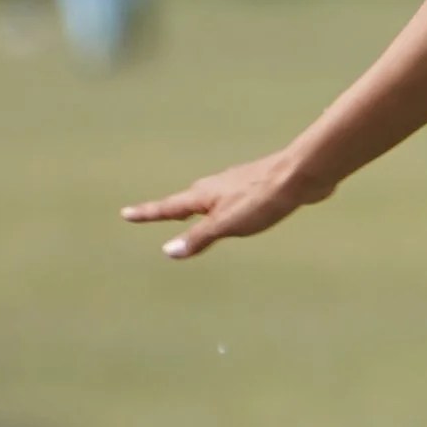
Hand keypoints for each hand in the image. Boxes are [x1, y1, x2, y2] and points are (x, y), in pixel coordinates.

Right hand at [121, 148, 327, 258]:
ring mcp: (236, 184)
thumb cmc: (263, 200)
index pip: (168, 208)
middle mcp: (216, 187)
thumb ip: (199, 238)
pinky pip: (232, 198)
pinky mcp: (257, 186)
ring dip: (197, 207)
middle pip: (187, 201)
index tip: (125, 213)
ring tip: (191, 213)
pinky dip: (222, 206)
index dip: (147, 214)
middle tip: (155, 214)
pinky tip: (236, 206)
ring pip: (210, 198)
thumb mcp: (227, 224)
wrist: (301, 175)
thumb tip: (168, 251)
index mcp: (204, 196)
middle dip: (171, 210)